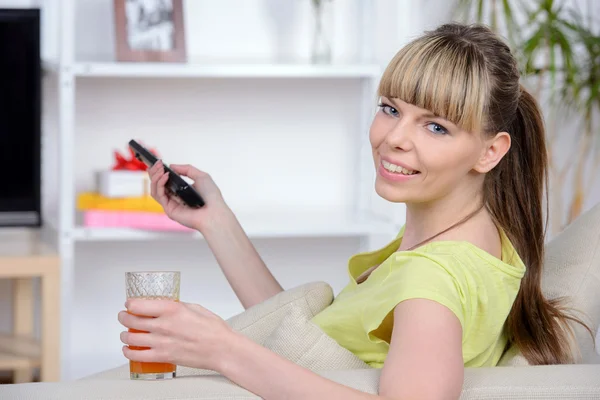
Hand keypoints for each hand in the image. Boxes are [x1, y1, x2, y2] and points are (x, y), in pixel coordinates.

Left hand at [118, 299, 233, 371]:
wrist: (222, 349)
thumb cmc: (213, 329)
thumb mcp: (195, 307)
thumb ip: (177, 306)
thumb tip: (165, 305)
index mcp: (172, 309)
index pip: (138, 305)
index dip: (130, 304)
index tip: (129, 304)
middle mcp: (164, 325)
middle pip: (131, 320)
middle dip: (123, 317)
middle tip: (123, 316)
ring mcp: (162, 342)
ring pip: (130, 338)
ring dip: (124, 335)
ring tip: (125, 334)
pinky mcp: (163, 356)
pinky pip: (137, 355)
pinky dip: (128, 352)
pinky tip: (128, 349)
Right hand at [148, 160, 227, 230]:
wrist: (214, 212)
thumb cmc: (211, 197)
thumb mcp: (201, 176)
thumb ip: (187, 169)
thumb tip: (172, 166)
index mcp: (181, 190)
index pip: (165, 181)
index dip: (160, 171)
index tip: (159, 163)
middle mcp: (174, 197)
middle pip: (157, 184)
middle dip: (155, 172)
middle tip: (157, 164)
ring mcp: (171, 204)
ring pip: (155, 190)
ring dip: (155, 177)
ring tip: (161, 169)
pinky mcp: (169, 210)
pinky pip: (159, 195)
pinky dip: (159, 184)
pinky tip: (165, 177)